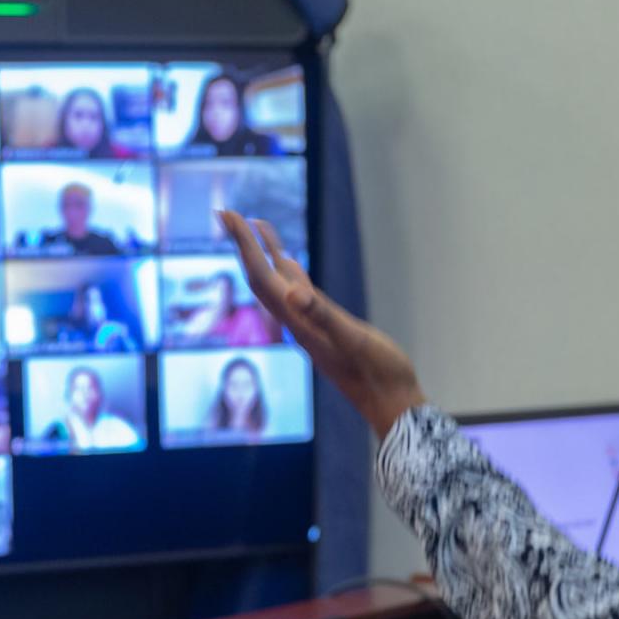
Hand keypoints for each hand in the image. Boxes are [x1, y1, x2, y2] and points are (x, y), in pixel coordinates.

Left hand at [217, 211, 426, 439]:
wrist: (391, 405)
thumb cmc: (379, 374)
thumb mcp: (353, 340)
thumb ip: (323, 316)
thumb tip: (293, 293)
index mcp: (299, 322)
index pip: (261, 276)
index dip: (244, 244)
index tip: (228, 214)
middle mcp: (297, 323)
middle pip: (260, 277)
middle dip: (243, 244)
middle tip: (227, 213)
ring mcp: (310, 326)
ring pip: (277, 283)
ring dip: (264, 254)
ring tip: (256, 226)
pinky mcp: (325, 328)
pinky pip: (298, 292)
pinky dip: (289, 271)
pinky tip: (290, 264)